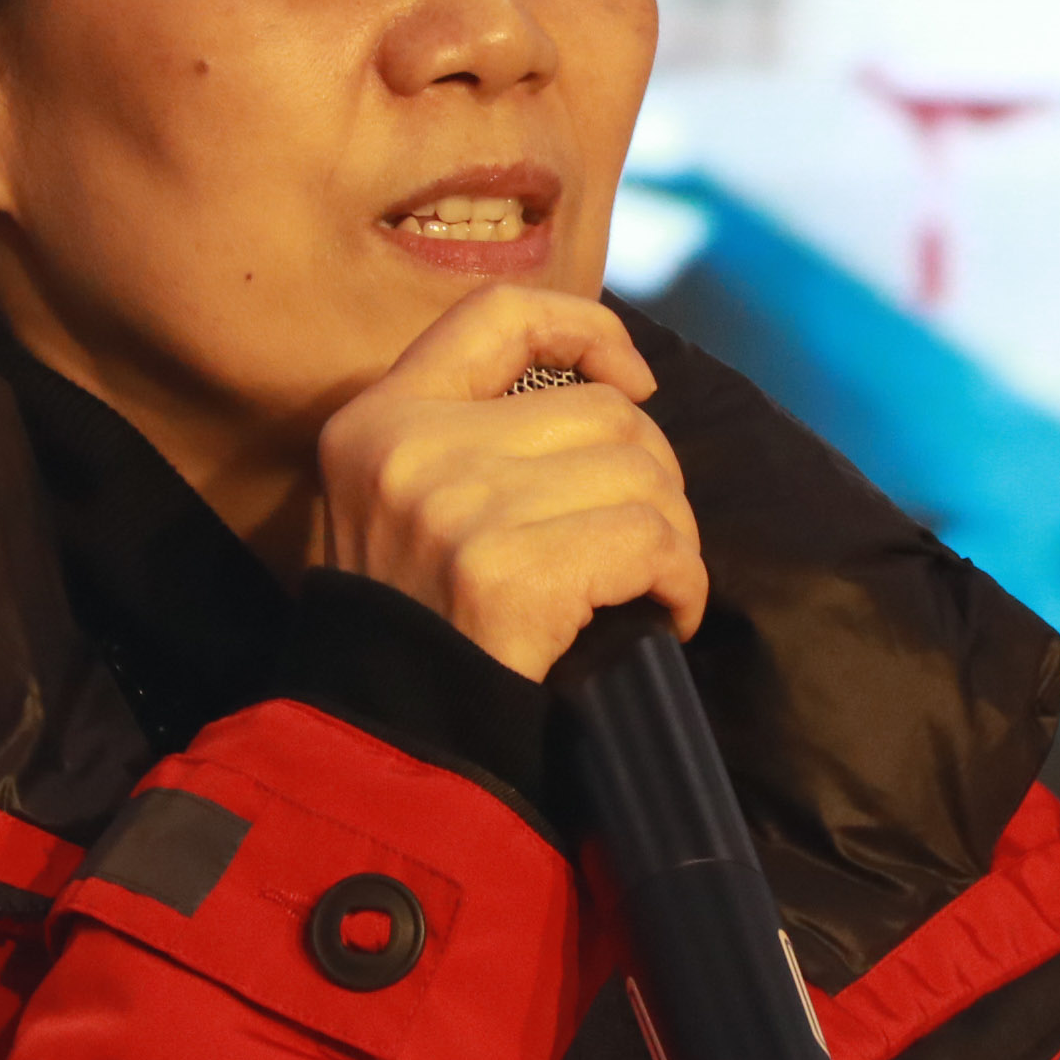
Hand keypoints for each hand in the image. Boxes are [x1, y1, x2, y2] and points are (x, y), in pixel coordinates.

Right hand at [314, 286, 706, 682]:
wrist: (383, 745)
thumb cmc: (415, 630)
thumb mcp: (402, 507)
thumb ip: (475, 440)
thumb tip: (619, 395)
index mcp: (378, 420)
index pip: (498, 314)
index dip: (586, 328)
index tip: (634, 381)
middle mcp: (412, 449)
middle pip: (603, 413)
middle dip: (652, 477)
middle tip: (643, 542)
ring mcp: (458, 509)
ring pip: (640, 475)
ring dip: (671, 537)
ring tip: (650, 585)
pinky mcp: (509, 574)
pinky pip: (650, 543)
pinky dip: (681, 582)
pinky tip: (665, 617)